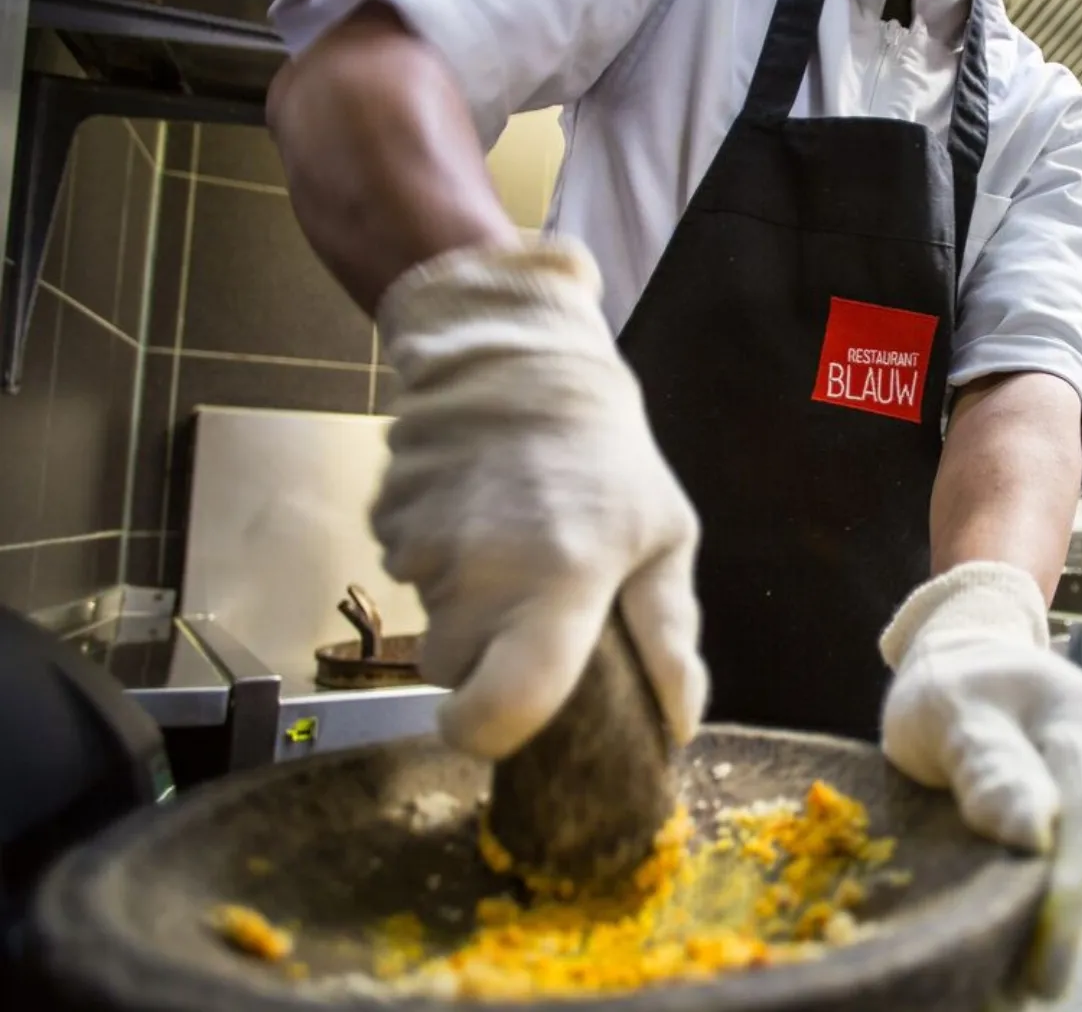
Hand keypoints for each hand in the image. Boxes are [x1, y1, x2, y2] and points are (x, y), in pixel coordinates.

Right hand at [372, 238, 707, 758]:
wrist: (520, 360)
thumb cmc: (610, 459)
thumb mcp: (664, 538)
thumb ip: (668, 634)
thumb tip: (680, 724)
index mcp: (561, 582)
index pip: (506, 701)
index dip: (491, 734)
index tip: (496, 730)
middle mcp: (483, 569)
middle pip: (454, 670)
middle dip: (484, 659)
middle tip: (529, 604)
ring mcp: (425, 539)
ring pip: (427, 623)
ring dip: (461, 605)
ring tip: (508, 544)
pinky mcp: (387, 514)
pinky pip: (403, 572)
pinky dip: (432, 560)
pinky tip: (472, 515)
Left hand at [879, 562, 1081, 1001]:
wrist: (970, 652)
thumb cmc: (950, 685)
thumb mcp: (948, 712)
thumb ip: (986, 763)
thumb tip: (1033, 834)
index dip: (1073, 891)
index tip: (1049, 959)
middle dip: (1071, 923)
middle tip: (1033, 989)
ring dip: (1067, 917)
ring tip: (1026, 978)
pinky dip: (1062, 898)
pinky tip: (1034, 939)